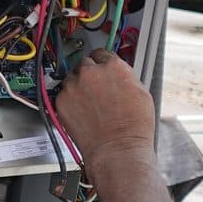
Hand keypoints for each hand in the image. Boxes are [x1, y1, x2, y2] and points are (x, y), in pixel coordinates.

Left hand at [54, 49, 156, 173]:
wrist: (117, 148)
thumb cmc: (133, 126)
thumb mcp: (141, 91)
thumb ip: (124, 76)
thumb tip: (118, 74)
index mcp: (113, 66)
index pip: (101, 53)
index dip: (102, 62)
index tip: (100, 67)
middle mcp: (91, 72)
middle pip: (84, 63)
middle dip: (89, 73)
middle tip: (95, 89)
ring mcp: (74, 86)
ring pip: (71, 78)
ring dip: (77, 86)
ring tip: (88, 103)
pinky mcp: (61, 101)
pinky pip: (63, 94)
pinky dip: (69, 100)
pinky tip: (81, 112)